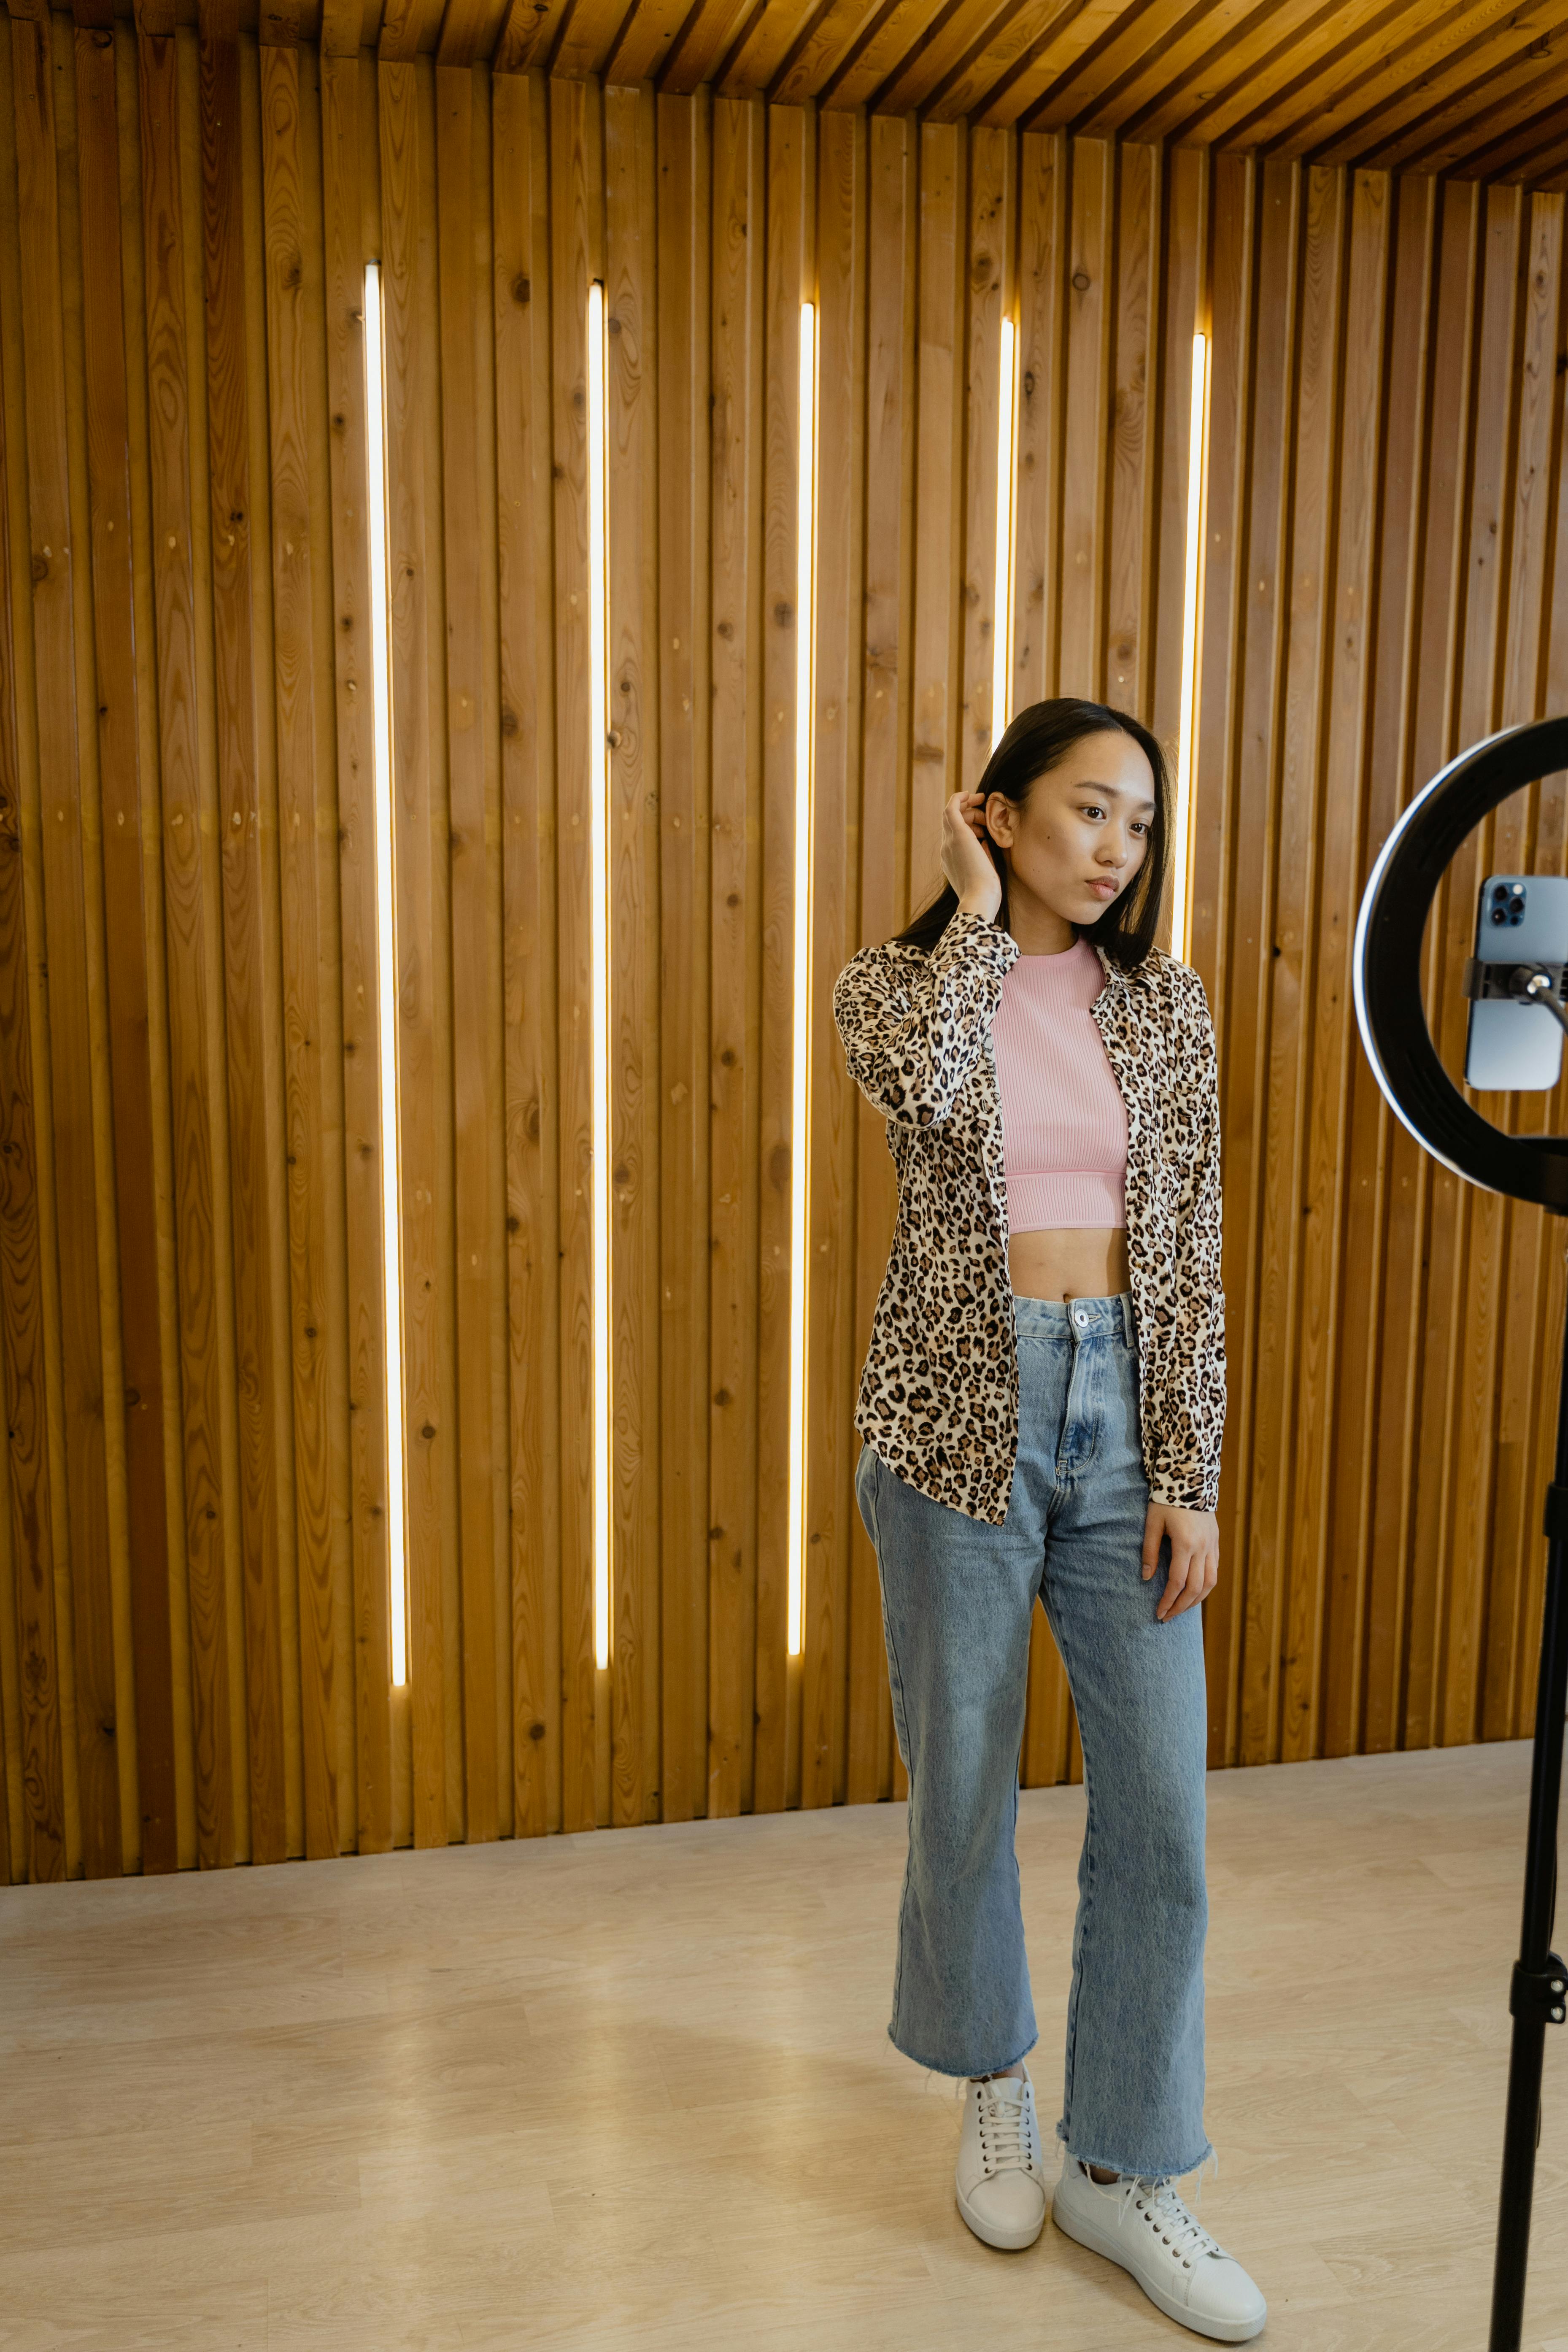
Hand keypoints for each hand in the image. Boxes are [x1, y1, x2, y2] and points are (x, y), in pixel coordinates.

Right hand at [940, 790, 1001, 922]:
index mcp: (951, 861)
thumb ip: (983, 856)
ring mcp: (949, 842)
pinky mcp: (956, 834)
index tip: (982, 825)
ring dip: (968, 808)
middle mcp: (946, 850)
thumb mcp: (984, 871)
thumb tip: (986, 841)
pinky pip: (951, 808)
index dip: (968, 826)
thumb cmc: (986, 892)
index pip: (954, 836)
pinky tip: (969, 793)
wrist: (979, 899)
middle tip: (985, 816)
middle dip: (969, 815)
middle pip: (952, 823)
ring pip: (951, 815)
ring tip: (984, 811)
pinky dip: (959, 798)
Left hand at [1142, 1503, 1218, 1620]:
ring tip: (1181, 1609)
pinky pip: (1215, 1571)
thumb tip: (1146, 1578)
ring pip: (1210, 1583)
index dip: (1168, 1600)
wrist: (1190, 1477)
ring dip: (1196, 1600)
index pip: (1177, 1582)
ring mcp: (1212, 1546)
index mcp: (1185, 1543)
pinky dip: (1206, 1586)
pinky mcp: (1216, 1543)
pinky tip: (1195, 1592)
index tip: (1159, 1613)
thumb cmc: (1165, 1500)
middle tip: (1167, 1617)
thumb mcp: (1152, 1523)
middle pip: (1195, 1588)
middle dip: (1181, 1606)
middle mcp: (1203, 1548)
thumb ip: (1149, 1551)